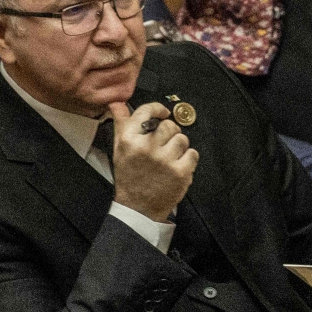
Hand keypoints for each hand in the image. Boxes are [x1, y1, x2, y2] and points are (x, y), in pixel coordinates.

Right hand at [108, 102, 198, 222]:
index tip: (163, 113)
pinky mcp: (180, 172)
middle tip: (164, 146)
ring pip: (183, 139)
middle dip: (169, 133)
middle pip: (169, 125)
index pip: (146, 111)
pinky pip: (193, 154)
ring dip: (179, 147)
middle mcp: (147, 147)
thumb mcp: (120, 149)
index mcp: (129, 140)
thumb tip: (118, 103)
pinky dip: (188, 159)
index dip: (158, 109)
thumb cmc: (129, 176)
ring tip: (170, 158)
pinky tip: (178, 166)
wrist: (138, 207)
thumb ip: (121, 124)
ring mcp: (165, 160)